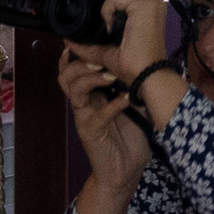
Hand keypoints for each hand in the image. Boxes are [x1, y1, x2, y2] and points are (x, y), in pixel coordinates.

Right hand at [60, 41, 150, 213]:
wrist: (124, 172)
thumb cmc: (129, 139)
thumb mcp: (133, 107)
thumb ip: (131, 87)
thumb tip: (147, 63)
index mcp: (92, 94)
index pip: (74, 68)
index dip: (78, 54)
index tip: (95, 41)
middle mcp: (84, 103)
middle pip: (66, 74)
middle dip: (82, 62)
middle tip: (101, 58)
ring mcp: (85, 117)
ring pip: (73, 89)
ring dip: (91, 78)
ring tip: (110, 76)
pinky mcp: (91, 132)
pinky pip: (96, 115)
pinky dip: (112, 105)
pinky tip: (125, 100)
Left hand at [94, 0, 170, 88]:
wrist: (144, 76)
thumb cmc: (132, 66)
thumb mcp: (105, 52)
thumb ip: (88, 44)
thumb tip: (68, 40)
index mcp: (145, 8)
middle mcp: (150, 0)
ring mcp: (150, 1)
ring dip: (104, 0)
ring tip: (104, 21)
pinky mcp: (145, 4)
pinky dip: (107, 10)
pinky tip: (111, 27)